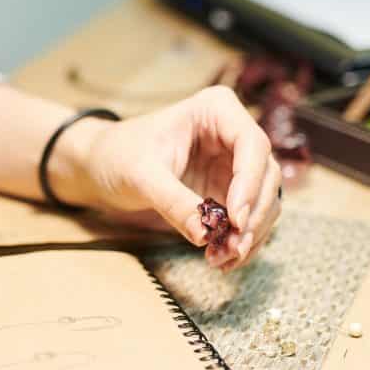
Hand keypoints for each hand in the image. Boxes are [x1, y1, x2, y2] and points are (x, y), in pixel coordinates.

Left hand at [61, 86, 281, 270]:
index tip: (235, 219)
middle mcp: (233, 134)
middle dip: (253, 216)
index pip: (252, 145)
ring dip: (250, 234)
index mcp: (216, 110)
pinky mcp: (229, 191)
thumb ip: (172, 202)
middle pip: (266, 175)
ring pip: (264, 200)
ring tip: (221, 260)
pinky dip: (240, 241)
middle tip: (233, 248)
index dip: (250, 183)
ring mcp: (235, 164)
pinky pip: (248, 218)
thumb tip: (204, 236)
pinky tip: (221, 259)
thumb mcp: (141, 176)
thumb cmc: (118, 156)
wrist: (103, 166)